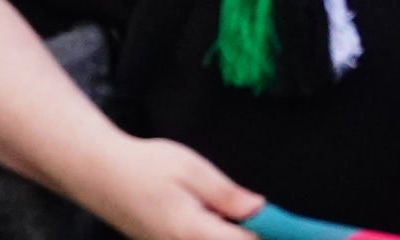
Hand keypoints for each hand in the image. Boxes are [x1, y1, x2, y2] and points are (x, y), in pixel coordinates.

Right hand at [70, 135, 261, 239]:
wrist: (100, 176)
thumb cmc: (144, 166)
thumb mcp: (191, 168)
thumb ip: (227, 194)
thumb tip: (261, 211)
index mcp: (195, 233)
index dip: (274, 237)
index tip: (299, 230)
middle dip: (255, 236)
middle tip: (273, 222)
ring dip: (237, 236)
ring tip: (248, 222)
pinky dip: (221, 236)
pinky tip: (226, 224)